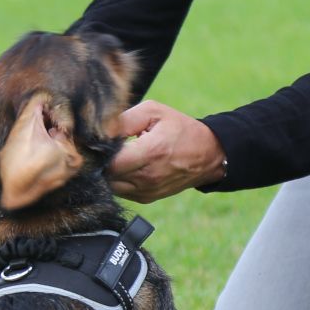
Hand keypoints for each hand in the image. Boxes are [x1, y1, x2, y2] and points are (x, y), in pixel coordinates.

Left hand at [106, 100, 226, 202]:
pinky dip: (119, 180)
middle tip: (108, 148)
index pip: (110, 161)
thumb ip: (125, 119)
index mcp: (151, 152)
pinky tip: (128, 166)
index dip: (101, 152)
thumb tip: (101, 131)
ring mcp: (148, 190)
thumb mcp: (154, 112)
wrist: (208, 154)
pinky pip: (121, 192)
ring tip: (120, 156)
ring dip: (110, 172)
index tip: (102, 142)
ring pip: (111, 186)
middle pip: (107, 175)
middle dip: (103, 161)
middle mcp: (148, 176)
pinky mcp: (147, 198)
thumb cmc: (180, 129)